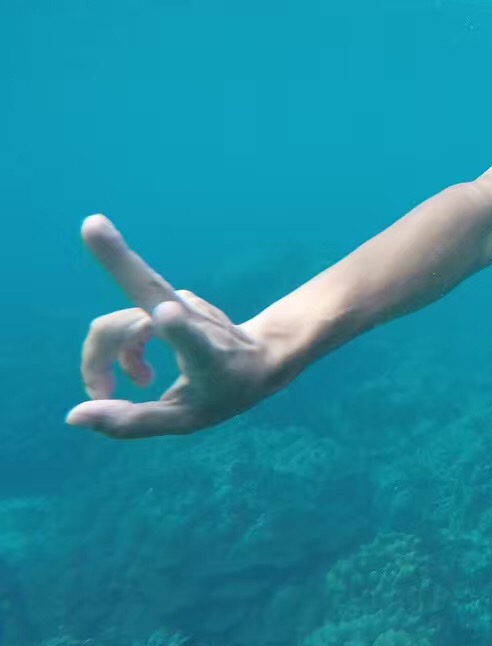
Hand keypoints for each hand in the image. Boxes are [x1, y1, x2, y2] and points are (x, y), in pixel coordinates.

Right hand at [66, 216, 280, 437]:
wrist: (263, 359)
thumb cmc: (227, 392)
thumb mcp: (187, 420)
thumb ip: (133, 421)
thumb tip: (74, 416)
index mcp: (209, 356)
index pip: (194, 340)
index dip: (177, 329)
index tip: (166, 313)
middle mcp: (196, 321)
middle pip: (148, 291)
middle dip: (117, 259)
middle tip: (92, 224)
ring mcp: (183, 303)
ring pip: (122, 320)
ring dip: (104, 360)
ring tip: (109, 393)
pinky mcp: (173, 299)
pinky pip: (128, 323)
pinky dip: (119, 352)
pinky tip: (137, 377)